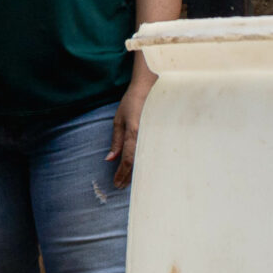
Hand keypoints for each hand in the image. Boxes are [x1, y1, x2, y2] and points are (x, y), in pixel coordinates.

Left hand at [108, 70, 153, 187]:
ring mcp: (155, 135)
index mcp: (134, 132)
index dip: (122, 174)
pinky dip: (147, 163)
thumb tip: (110, 159)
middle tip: (121, 187)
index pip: (128, 160)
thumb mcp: (119, 119)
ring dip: (138, 173)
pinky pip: (154, 153)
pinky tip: (144, 169)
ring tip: (129, 182)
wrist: (153, 86)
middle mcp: (146, 136)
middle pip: (138, 164)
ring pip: (147, 161)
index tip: (116, 184)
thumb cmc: (133, 101)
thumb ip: (116, 141)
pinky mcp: (162, 135)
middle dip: (129, 177)